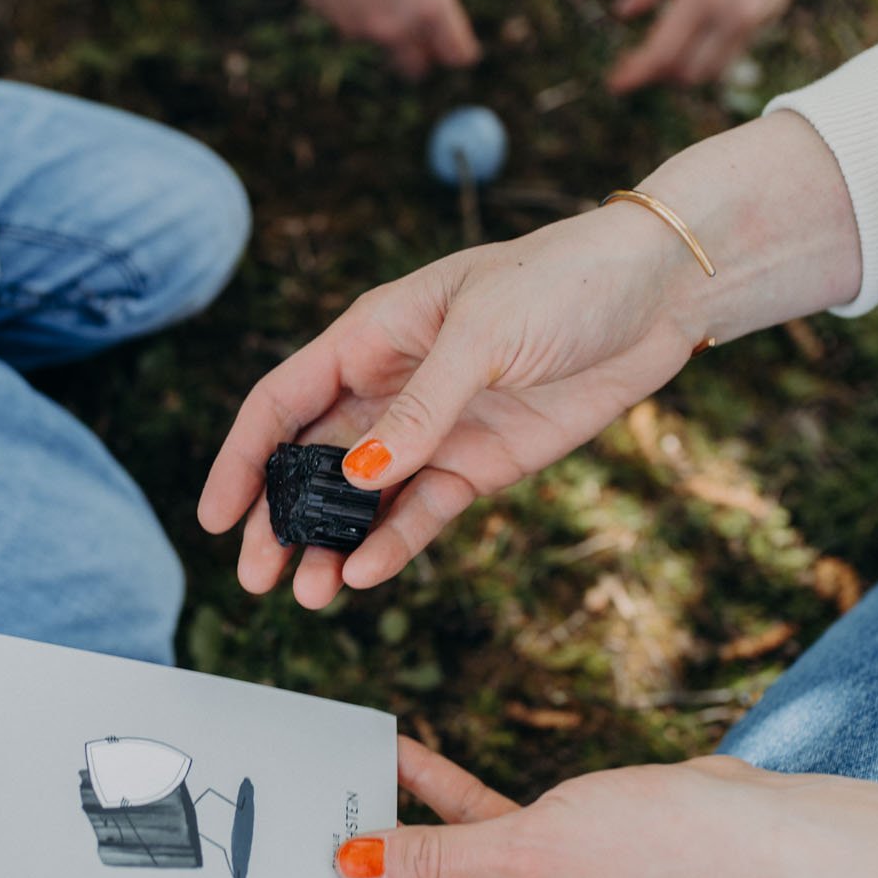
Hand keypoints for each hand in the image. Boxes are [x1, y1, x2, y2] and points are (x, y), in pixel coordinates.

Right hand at [198, 204, 702, 607]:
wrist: (661, 293)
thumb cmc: (566, 282)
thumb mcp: (485, 334)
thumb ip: (421, 411)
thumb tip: (360, 479)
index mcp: (372, 335)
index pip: (282, 402)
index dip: (243, 459)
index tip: (216, 519)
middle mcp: (391, 386)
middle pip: (312, 462)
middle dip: (280, 520)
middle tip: (258, 578)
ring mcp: (434, 430)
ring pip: (361, 500)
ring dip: (330, 545)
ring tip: (310, 596)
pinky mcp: (479, 464)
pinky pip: (421, 512)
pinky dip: (393, 545)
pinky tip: (366, 574)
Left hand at [339, 743, 877, 877]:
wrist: (759, 828)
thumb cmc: (665, 857)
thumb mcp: (530, 851)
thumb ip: (435, 859)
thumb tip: (350, 864)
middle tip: (292, 849)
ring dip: (387, 838)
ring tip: (331, 793)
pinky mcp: (538, 866)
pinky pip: (467, 834)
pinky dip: (434, 799)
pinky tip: (395, 754)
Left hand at [607, 0, 817, 92]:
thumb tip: (624, 12)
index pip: (663, 53)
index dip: (635, 73)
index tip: (615, 84)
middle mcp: (735, 12)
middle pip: (689, 72)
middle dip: (660, 73)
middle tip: (639, 60)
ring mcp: (759, 15)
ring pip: (716, 69)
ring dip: (688, 67)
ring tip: (667, 50)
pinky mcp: (774, 12)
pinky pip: (736, 48)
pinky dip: (712, 49)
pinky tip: (699, 31)